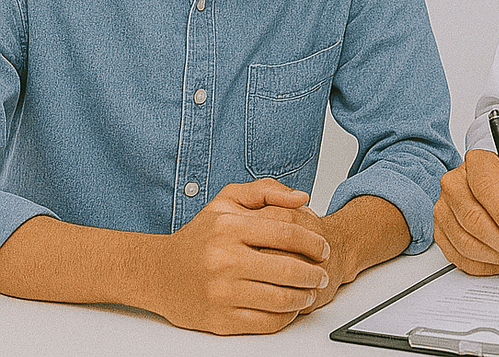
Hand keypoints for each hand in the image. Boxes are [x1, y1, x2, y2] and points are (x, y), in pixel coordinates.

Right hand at [150, 178, 329, 334]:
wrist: (159, 272)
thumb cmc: (199, 235)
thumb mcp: (228, 199)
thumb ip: (266, 191)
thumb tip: (302, 198)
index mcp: (230, 227)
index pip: (286, 232)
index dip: (312, 241)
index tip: (323, 248)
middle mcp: (225, 259)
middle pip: (287, 268)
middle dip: (314, 273)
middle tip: (323, 274)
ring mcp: (222, 292)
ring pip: (279, 298)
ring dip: (304, 297)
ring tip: (311, 292)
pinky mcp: (219, 319)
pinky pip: (264, 322)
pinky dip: (285, 317)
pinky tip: (291, 309)